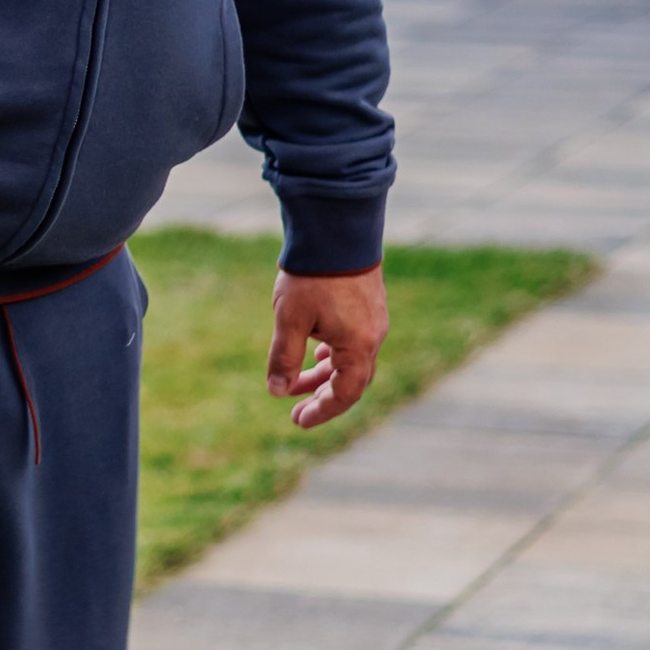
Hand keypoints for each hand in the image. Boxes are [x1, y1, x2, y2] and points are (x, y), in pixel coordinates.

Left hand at [267, 266, 386, 431]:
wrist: (336, 228)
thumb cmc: (312, 275)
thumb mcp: (289, 320)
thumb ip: (284, 358)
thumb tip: (276, 392)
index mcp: (358, 345)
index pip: (345, 394)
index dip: (322, 411)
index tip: (298, 421)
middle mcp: (373, 336)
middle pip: (351, 380)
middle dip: (323, 396)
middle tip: (295, 410)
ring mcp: (374, 319)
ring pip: (351, 358)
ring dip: (324, 373)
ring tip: (297, 381)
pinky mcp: (369, 303)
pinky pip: (354, 340)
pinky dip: (334, 352)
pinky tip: (316, 349)